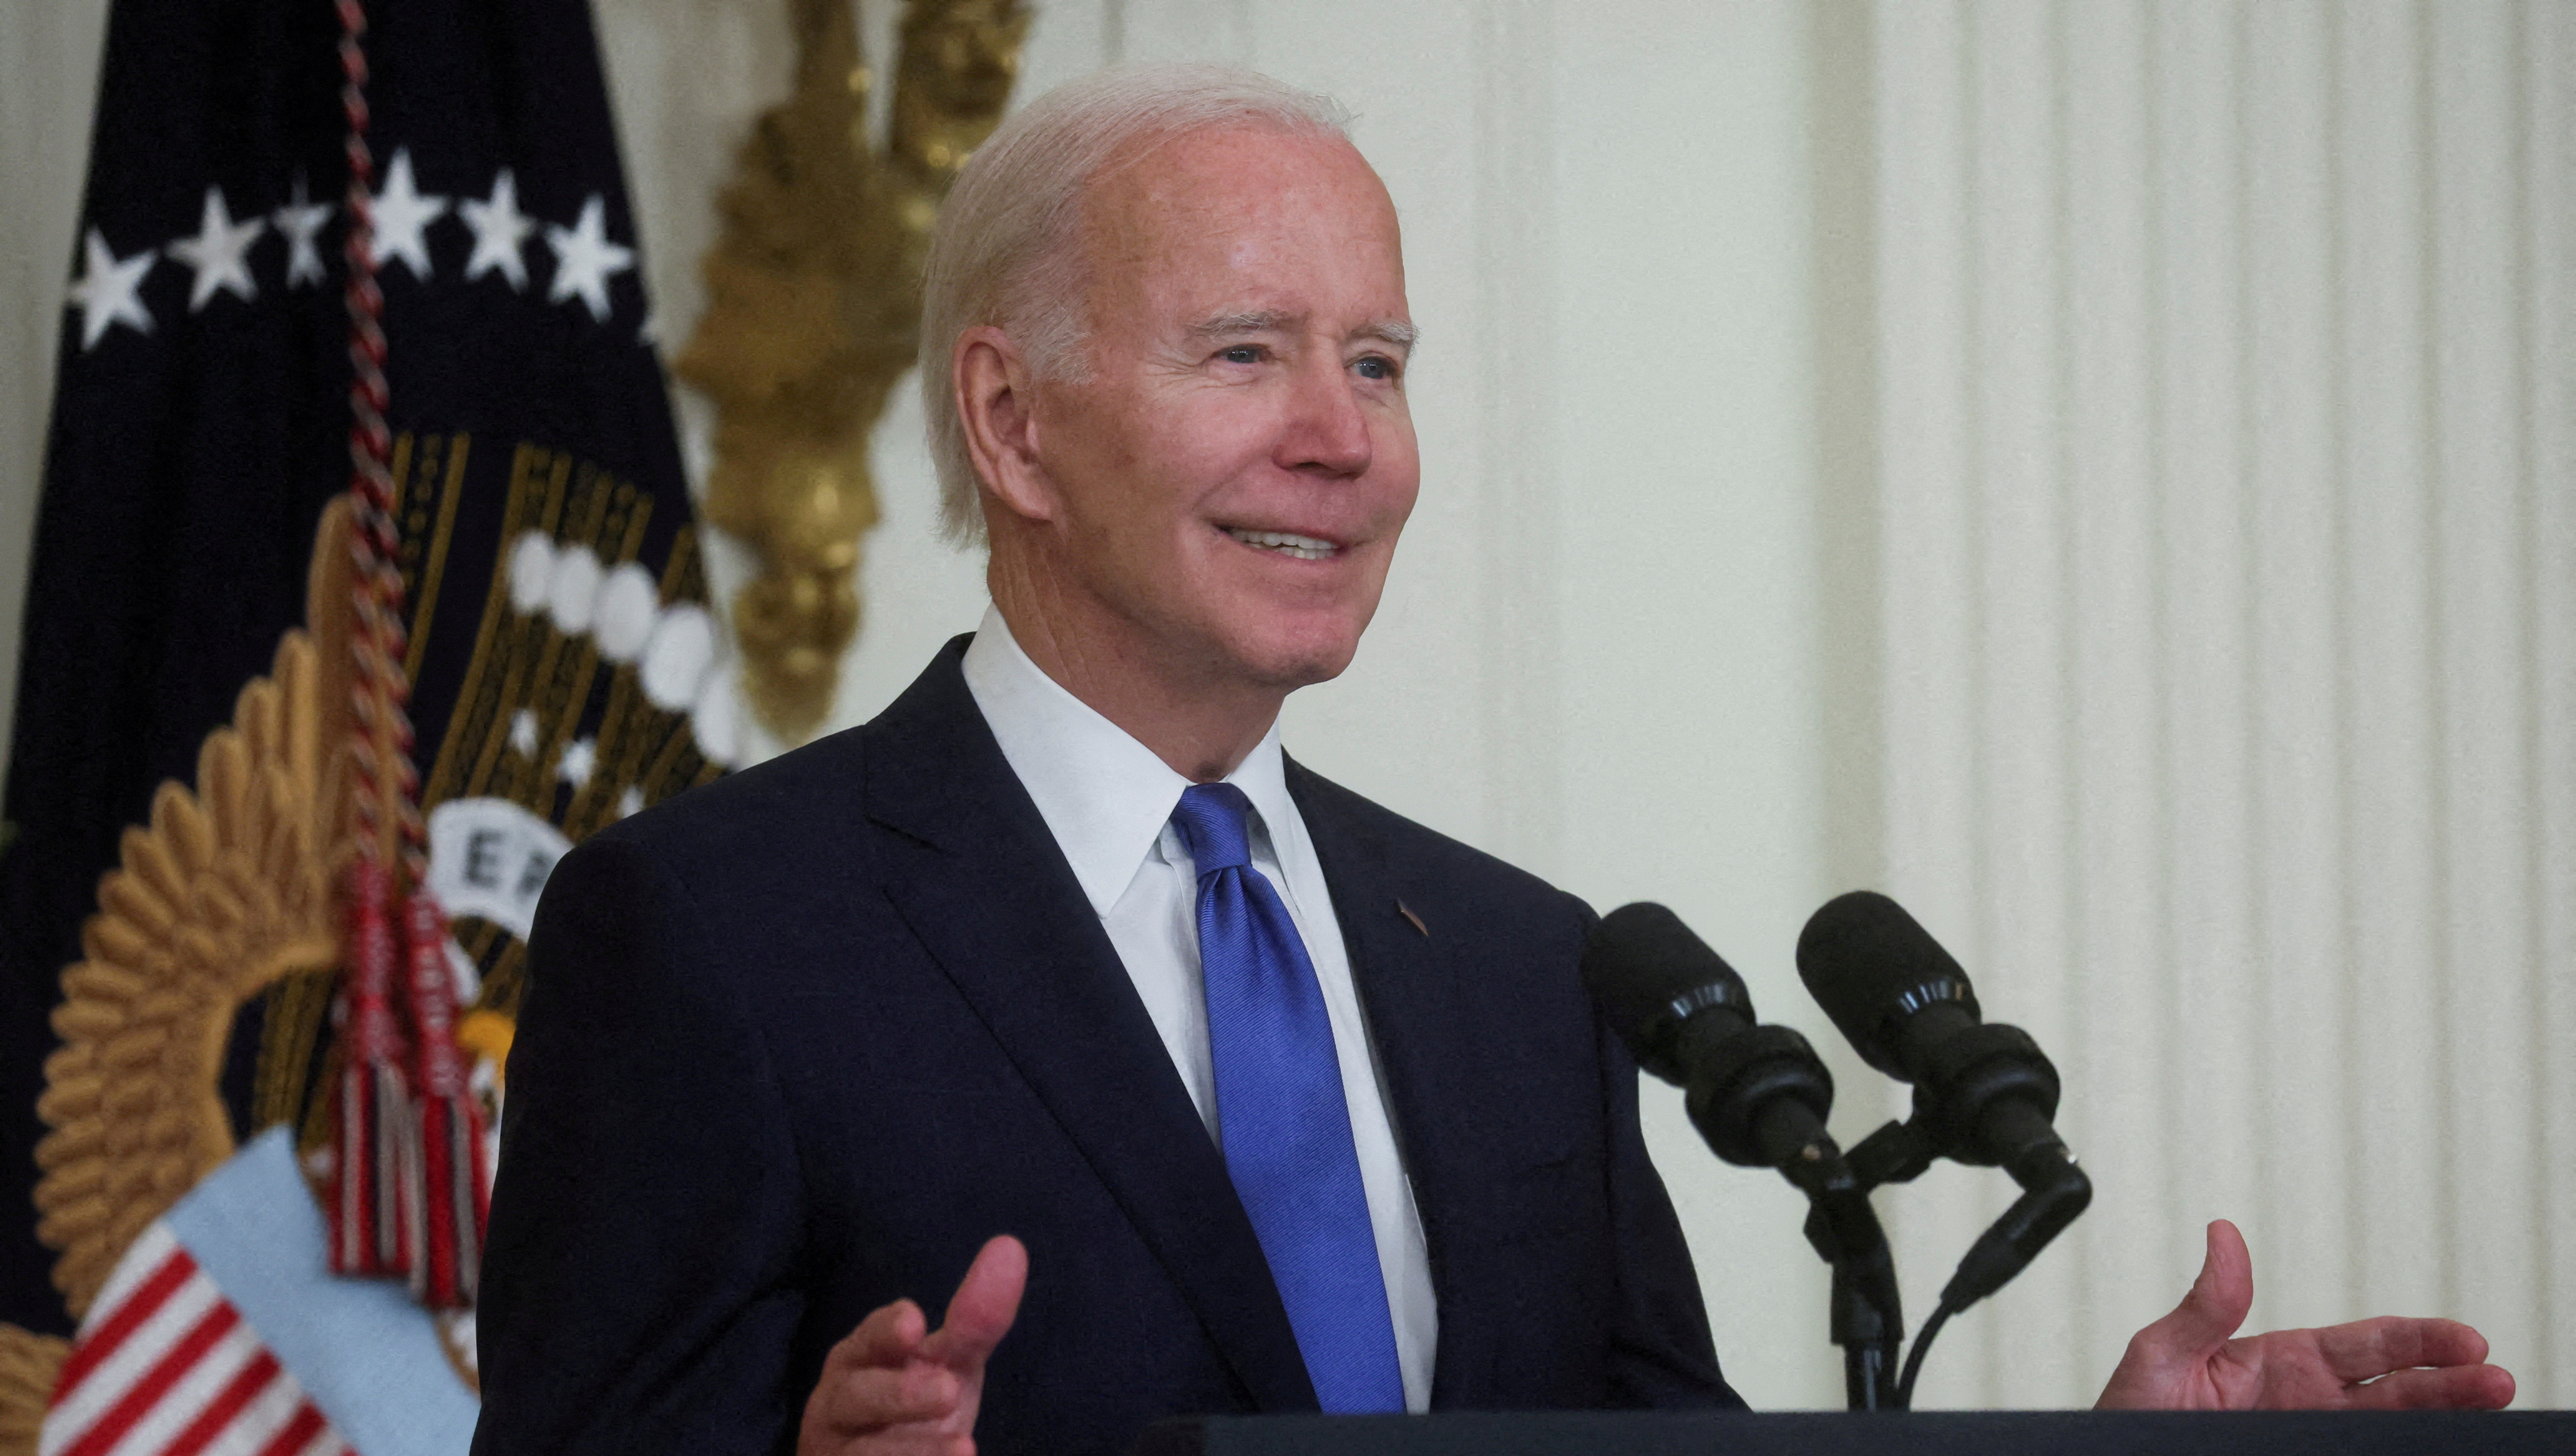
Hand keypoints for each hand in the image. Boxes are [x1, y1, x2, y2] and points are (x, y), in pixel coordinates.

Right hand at [799, 1235, 1028, 1455]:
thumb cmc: (908, 1407)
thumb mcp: (943, 1363)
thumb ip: (973, 1319)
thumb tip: (1010, 1246)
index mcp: (860, 1362)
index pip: (867, 1341)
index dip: (886, 1332)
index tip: (915, 1323)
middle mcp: (841, 1407)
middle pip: (859, 1397)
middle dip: (901, 1394)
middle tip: (948, 1392)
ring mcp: (842, 1454)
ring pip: (865, 1454)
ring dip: (914, 1453)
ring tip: (965, 1448)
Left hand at [2095, 1219, 2512, 1410]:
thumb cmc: (2129, 1417)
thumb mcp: (2159, 1355)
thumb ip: (2203, 1305)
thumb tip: (2222, 1234)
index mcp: (2279, 1362)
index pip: (2364, 1346)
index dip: (2418, 1342)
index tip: (2466, 1340)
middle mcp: (2304, 1402)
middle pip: (2396, 1390)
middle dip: (2450, 1382)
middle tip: (2497, 1379)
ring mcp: (2308, 1437)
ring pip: (2391, 1428)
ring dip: (2443, 1419)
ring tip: (2491, 1410)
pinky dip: (2405, 1451)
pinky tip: (2439, 1445)